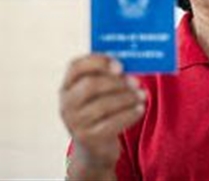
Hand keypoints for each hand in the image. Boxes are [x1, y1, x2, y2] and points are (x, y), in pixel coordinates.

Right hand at [60, 55, 145, 173]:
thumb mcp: (98, 92)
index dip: (99, 62)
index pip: (76, 66)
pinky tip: (140, 109)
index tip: (120, 65)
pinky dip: (129, 114)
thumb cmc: (99, 109)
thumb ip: (108, 76)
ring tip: (142, 95)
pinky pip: (112, 123)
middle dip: (117, 82)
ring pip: (103, 105)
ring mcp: (75, 122)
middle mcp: (66, 103)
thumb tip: (132, 63)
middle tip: (137, 82)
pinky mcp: (88, 138)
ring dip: (127, 98)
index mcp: (67, 85)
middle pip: (91, 85)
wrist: (94, 146)